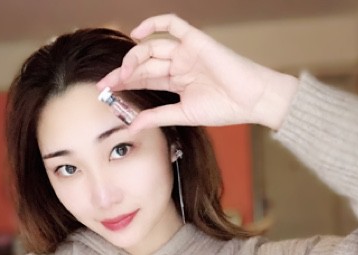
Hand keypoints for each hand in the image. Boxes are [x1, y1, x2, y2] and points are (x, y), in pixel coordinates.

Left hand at [97, 14, 298, 131]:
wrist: (251, 100)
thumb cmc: (224, 109)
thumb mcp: (183, 115)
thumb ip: (156, 117)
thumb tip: (131, 127)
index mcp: (176, 83)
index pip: (144, 80)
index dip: (125, 84)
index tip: (106, 92)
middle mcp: (178, 66)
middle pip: (144, 65)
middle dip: (124, 73)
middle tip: (106, 83)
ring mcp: (186, 52)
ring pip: (153, 48)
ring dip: (135, 57)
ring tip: (123, 72)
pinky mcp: (196, 40)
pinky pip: (173, 24)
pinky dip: (155, 24)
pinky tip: (137, 34)